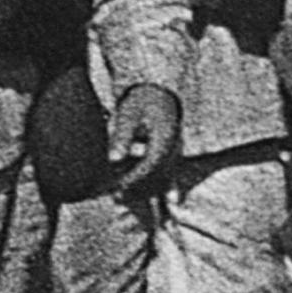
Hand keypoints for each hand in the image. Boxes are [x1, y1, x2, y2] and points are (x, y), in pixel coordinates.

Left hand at [100, 79, 183, 194]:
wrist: (160, 91)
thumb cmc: (141, 100)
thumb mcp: (128, 113)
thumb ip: (122, 136)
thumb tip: (114, 159)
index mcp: (164, 137)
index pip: (150, 164)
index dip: (135, 178)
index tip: (119, 187)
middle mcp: (175, 147)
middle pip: (158, 175)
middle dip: (138, 188)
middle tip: (117, 199)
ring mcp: (177, 151)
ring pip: (165, 177)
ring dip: (148, 191)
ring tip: (129, 200)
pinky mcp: (174, 154)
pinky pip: (174, 173)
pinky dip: (172, 187)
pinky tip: (174, 201)